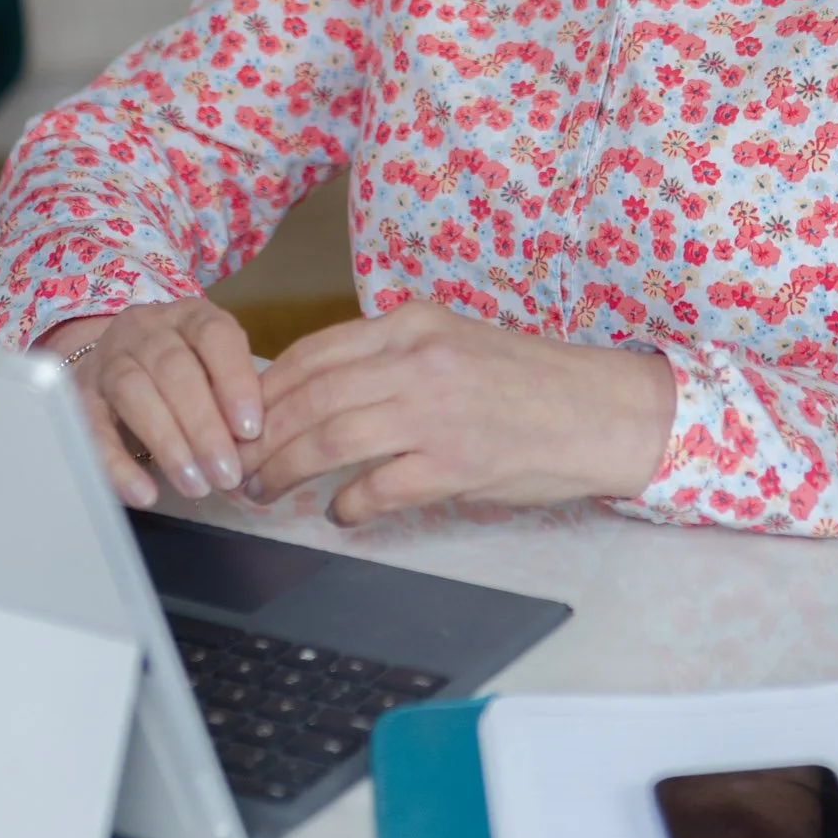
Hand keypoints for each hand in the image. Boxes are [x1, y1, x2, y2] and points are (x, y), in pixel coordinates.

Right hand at [39, 301, 262, 510]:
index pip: (215, 336)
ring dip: (168, 444)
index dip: (234, 381)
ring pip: (133, 393)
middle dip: (204, 426)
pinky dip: (118, 464)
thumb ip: (231, 395)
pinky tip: (144, 493)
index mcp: (190, 316)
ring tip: (195, 485)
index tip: (251, 430)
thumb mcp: (212, 369)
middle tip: (226, 474)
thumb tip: (254, 445)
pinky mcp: (79, 396)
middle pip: (174, 369)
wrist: (114, 363)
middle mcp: (145, 329)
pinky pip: (93, 429)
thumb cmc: (183, 372)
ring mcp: (108, 359)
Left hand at [237, 301, 676, 523]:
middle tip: (237, 465)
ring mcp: (436, 412)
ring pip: (329, 441)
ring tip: (266, 491)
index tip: (240, 418)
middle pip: (309, 399)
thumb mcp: (452, 341)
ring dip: (286, 472)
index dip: (265, 390)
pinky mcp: (455, 464)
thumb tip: (317, 390)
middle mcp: (418, 360)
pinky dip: (347, 506)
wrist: (600, 410)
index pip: (313, 353)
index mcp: (413, 324)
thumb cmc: (527, 380)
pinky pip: (377, 488)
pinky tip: (339, 513)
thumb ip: (390, 356)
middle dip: (261, 438)